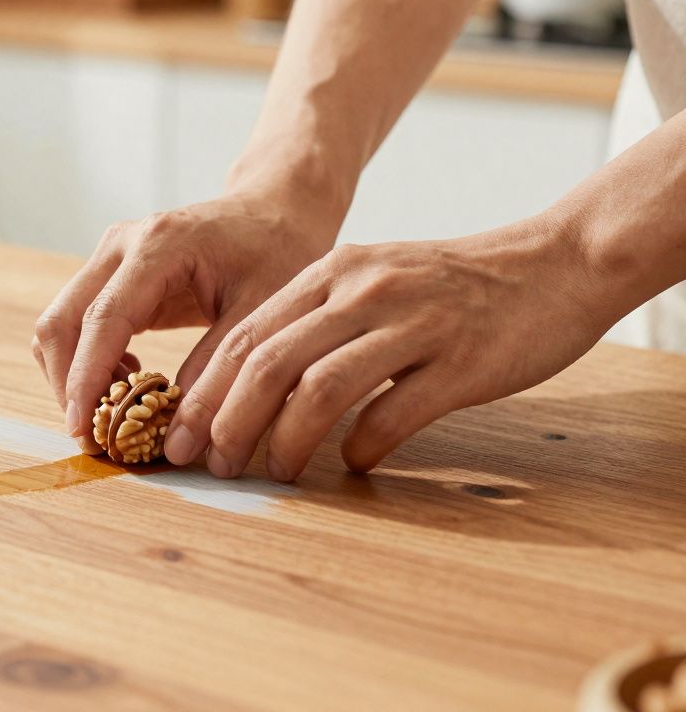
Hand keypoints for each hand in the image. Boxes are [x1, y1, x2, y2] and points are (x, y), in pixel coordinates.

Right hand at [32, 187, 341, 452]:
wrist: (274, 212)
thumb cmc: (277, 253)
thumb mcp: (262, 314)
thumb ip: (218, 370)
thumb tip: (177, 435)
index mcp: (158, 246)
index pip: (102, 320)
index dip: (86, 380)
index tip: (83, 430)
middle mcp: (121, 244)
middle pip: (61, 321)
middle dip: (69, 385)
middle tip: (95, 437)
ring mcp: (109, 256)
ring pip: (60, 325)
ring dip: (74, 376)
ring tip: (117, 411)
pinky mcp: (111, 275)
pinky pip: (78, 324)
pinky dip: (89, 362)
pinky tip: (129, 380)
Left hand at [164, 217, 611, 479]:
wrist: (555, 264)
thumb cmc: (453, 286)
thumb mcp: (372, 281)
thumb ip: (316, 323)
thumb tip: (254, 389)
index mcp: (332, 272)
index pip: (247, 336)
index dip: (206, 391)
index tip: (182, 435)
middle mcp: (363, 292)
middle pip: (270, 363)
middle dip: (227, 422)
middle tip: (210, 465)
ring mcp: (413, 324)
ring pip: (321, 388)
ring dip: (284, 440)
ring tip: (272, 473)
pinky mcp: (461, 360)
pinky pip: (396, 411)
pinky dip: (364, 444)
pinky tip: (354, 462)